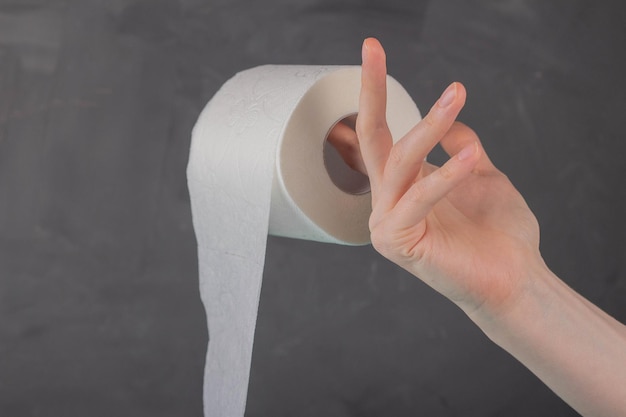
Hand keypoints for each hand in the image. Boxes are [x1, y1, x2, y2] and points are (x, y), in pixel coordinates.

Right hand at [352, 38, 542, 314]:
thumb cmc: (499, 233)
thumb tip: (452, 123)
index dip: (374, 92)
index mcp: (402, 185)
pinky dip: (447, 176)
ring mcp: (387, 222)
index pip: (382, 132)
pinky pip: (418, 199)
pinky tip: (470, 157)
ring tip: (456, 97)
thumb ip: (463, 147)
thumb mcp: (483, 175)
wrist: (514, 278)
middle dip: (370, 91)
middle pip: (372, 138)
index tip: (373, 51)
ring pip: (399, 162)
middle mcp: (388, 200)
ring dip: (429, 126)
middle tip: (372, 48)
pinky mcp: (397, 241)